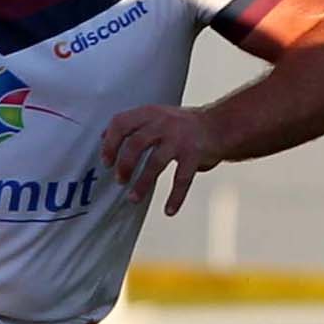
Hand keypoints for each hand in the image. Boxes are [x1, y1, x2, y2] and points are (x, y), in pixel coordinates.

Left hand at [101, 104, 218, 215]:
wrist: (220, 125)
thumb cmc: (181, 125)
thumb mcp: (156, 116)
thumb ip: (133, 124)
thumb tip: (103, 137)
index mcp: (150, 113)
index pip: (121, 123)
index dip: (110, 143)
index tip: (106, 161)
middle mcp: (164, 123)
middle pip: (136, 144)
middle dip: (124, 165)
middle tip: (119, 180)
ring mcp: (180, 139)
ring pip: (155, 164)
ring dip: (142, 184)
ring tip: (133, 199)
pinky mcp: (195, 155)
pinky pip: (182, 179)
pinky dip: (175, 197)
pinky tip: (169, 210)